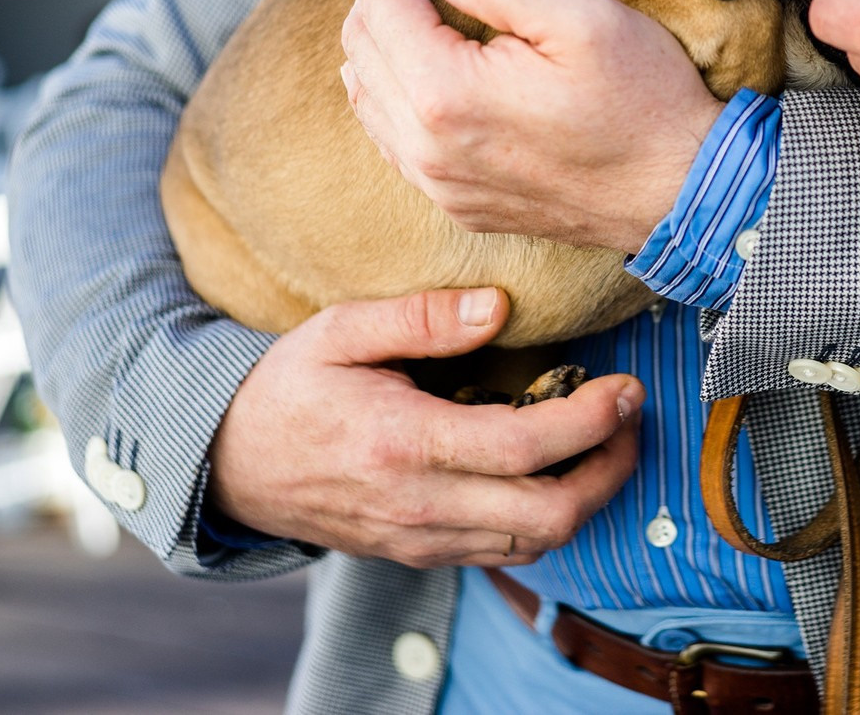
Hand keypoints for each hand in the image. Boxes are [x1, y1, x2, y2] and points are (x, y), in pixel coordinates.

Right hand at [207, 286, 642, 566]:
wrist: (229, 466)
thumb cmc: (288, 388)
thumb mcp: (339, 331)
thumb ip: (420, 317)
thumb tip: (499, 306)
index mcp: (404, 442)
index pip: (525, 447)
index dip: (592, 422)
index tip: (626, 389)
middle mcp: (420, 504)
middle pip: (549, 513)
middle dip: (610, 469)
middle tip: (630, 418)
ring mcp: (423, 538)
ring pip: (535, 541)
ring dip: (588, 496)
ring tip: (606, 441)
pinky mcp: (422, 553)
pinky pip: (505, 551)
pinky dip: (547, 517)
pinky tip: (557, 470)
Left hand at [339, 0, 723, 251]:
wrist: (685, 194)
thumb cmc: (643, 103)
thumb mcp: (580, 15)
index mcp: (444, 96)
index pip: (381, 3)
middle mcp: (426, 150)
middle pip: (361, 49)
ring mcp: (441, 185)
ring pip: (368, 98)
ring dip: (380, 38)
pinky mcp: (461, 204)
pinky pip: (394, 140)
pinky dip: (393, 90)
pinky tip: (421, 66)